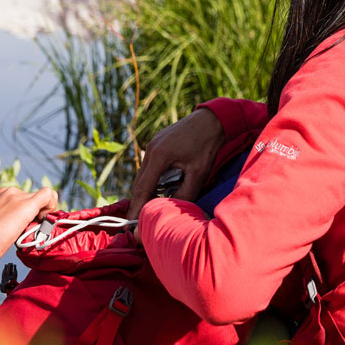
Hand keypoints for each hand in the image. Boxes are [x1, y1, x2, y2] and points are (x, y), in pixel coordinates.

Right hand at [0, 186, 58, 286]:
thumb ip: (8, 220)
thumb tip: (19, 226)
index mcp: (2, 195)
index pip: (27, 198)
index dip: (32, 211)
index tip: (28, 225)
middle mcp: (11, 192)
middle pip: (36, 199)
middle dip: (39, 214)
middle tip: (32, 230)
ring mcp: (18, 197)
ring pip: (44, 198)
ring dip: (43, 213)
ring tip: (33, 229)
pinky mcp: (26, 205)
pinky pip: (48, 195)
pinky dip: (52, 206)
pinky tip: (42, 221)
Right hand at [126, 108, 223, 243]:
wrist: (213, 120)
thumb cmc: (207, 145)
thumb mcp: (198, 173)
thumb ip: (185, 194)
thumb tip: (170, 211)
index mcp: (159, 156)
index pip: (142, 189)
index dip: (136, 208)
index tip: (131, 224)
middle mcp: (151, 149)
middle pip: (140, 183)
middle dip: (140, 202)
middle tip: (141, 220)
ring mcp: (153, 145)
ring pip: (144, 175)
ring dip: (148, 190)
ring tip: (153, 206)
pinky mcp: (158, 144)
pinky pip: (150, 166)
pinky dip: (153, 179)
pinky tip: (162, 187)